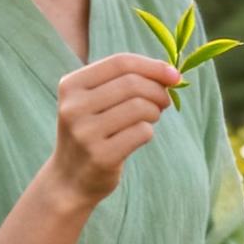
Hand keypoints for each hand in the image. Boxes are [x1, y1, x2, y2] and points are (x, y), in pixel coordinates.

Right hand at [50, 52, 179, 208]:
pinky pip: (142, 132)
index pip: (120, 62)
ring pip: (140, 107)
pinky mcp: (101, 157)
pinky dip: (148, 131)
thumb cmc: (92, 131)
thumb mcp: (95, 101)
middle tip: (164, 102)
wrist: (69, 180)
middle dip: (158, 90)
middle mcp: (73, 107)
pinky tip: (140, 136)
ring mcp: (85, 133)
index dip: (152, 66)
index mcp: (71, 85)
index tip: (174, 75)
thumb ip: (125, 81)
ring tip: (151, 118)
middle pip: (132, 83)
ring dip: (155, 111)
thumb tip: (171, 74)